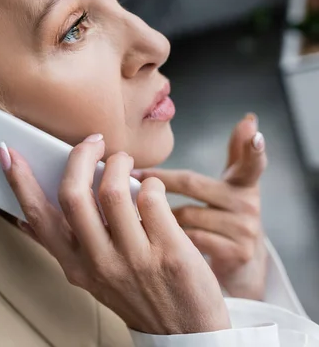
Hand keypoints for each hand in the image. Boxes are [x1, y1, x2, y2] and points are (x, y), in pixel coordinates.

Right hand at [0, 136, 229, 334]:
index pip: (38, 217)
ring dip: (118, 163)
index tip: (8, 152)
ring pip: (113, 191)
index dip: (19, 181)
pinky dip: (151, 183)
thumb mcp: (89, 277)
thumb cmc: (135, 296)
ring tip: (124, 162)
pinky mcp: (169, 252)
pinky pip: (152, 198)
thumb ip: (62, 246)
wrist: (183, 334)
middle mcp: (99, 262)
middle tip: (92, 143)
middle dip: (79, 157)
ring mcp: (134, 259)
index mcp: (74, 265)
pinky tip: (152, 188)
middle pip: (73, 195)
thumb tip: (24, 218)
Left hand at [132, 114, 267, 299]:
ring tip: (137, 214)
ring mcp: (243, 231)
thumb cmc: (224, 220)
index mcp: (244, 185)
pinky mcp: (233, 254)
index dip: (252, 148)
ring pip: (183, 213)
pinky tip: (152, 238)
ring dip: (155, 214)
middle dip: (158, 180)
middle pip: (192, 183)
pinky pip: (185, 238)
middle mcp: (248, 206)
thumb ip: (236, 155)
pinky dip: (164, 238)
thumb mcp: (232, 187)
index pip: (251, 163)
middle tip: (131, 174)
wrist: (238, 269)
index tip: (254, 134)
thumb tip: (248, 118)